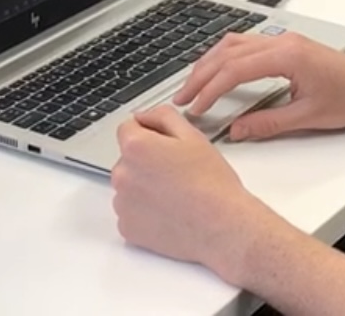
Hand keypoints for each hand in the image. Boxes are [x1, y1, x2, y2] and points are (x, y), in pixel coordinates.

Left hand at [112, 105, 285, 279]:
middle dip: (147, 161)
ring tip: (175, 194)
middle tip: (177, 172)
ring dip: (145, 187)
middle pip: (128, 159)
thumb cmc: (212, 184)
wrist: (222, 227)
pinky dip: (144, 212)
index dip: (150, 133)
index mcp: (136, 147)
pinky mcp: (127, 229)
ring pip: (129, 186)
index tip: (166, 146)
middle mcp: (122, 175)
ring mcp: (122, 204)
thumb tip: (144, 116)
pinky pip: (131, 213)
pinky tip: (169, 212)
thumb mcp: (192, 135)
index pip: (128, 129)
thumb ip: (163, 116)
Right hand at [172, 32, 344, 140]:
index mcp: (286, 56)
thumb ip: (268, 123)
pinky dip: (225, 58)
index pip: (234, 69)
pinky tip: (217, 71)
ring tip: (193, 86)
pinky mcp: (286, 46)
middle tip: (183, 98)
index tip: (196, 107)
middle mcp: (282, 42)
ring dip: (210, 63)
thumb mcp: (307, 117)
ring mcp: (283, 41)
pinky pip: (246, 45)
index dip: (210, 89)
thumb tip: (236, 130)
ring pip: (234, 44)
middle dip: (201, 75)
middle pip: (227, 52)